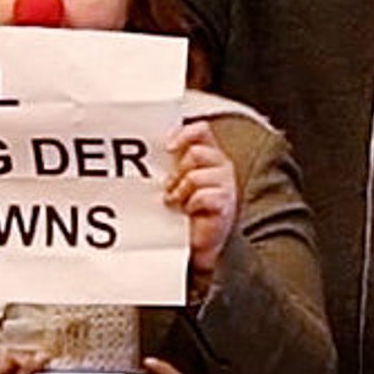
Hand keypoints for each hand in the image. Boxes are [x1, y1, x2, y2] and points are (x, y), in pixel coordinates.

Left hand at [165, 121, 237, 296]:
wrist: (201, 244)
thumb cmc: (186, 211)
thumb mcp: (176, 181)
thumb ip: (171, 163)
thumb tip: (147, 148)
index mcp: (209, 154)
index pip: (200, 130)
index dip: (184, 133)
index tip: (167, 146)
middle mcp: (220, 165)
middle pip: (196, 152)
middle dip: (177, 171)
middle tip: (169, 187)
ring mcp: (225, 183)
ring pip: (196, 174)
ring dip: (180, 190)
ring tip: (176, 202)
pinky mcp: (226, 203)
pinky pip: (203, 195)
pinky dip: (191, 203)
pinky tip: (188, 211)